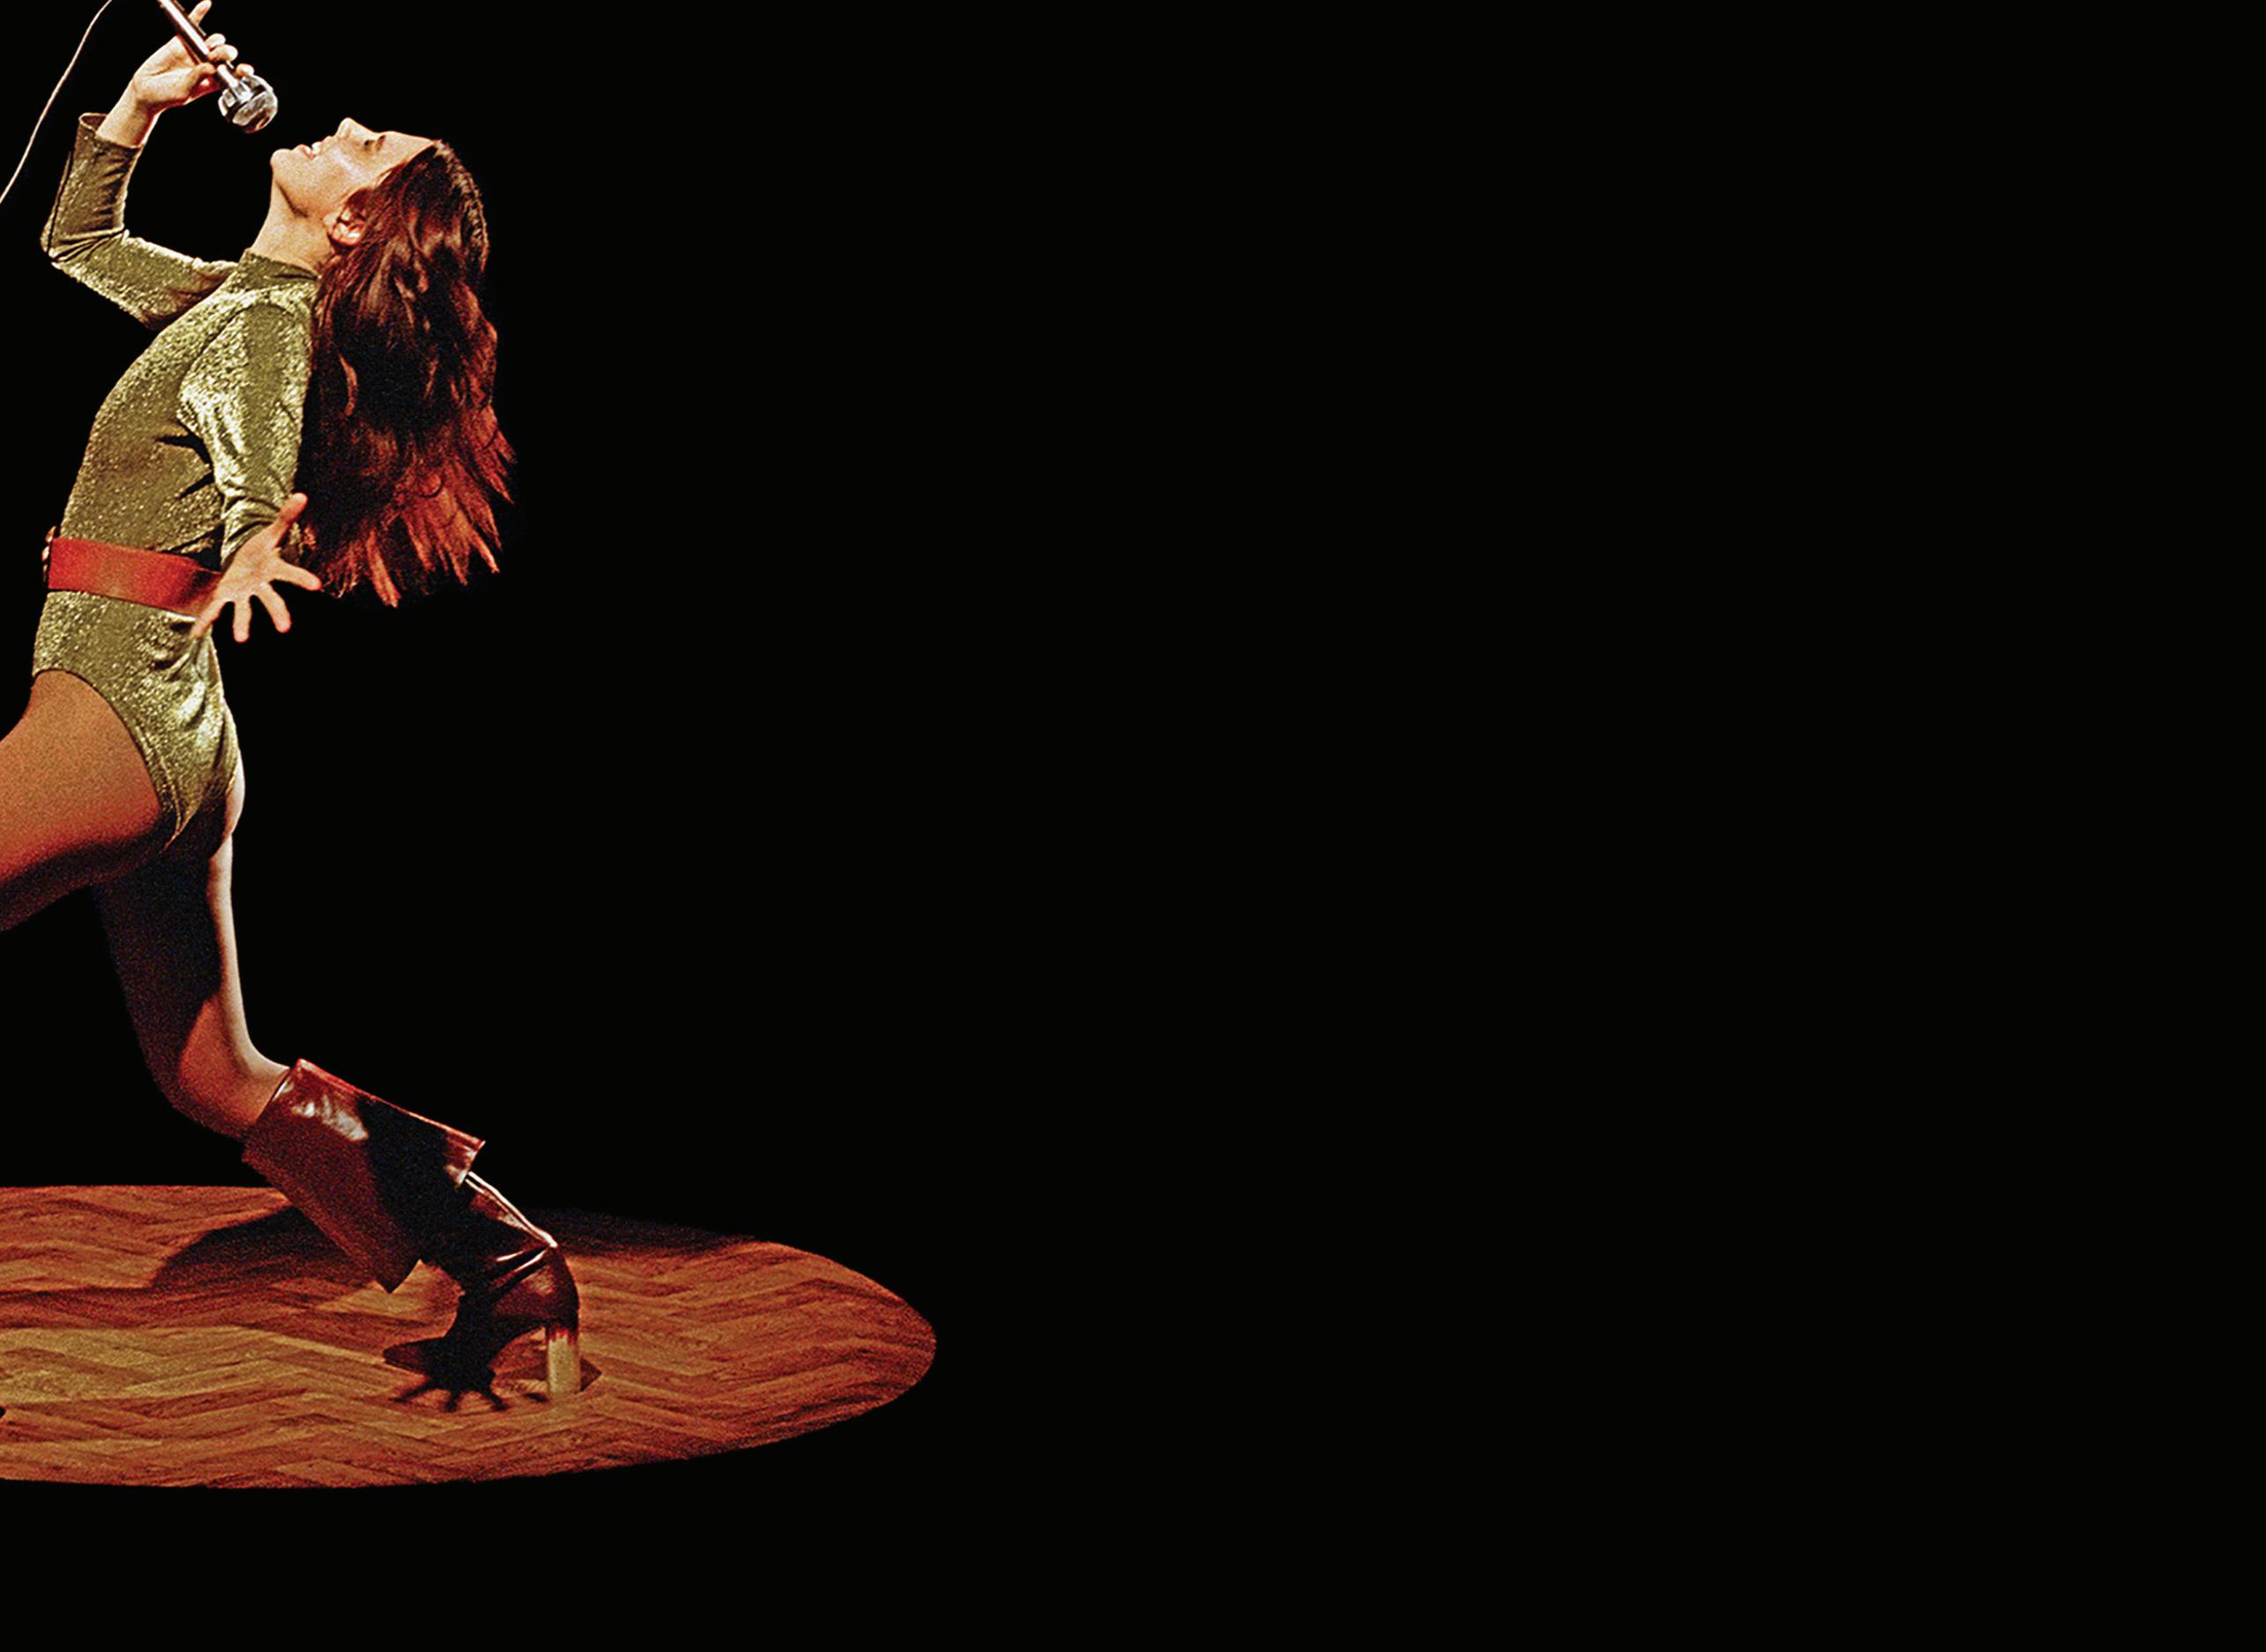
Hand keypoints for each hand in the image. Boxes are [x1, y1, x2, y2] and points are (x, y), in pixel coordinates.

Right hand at [131, 2, 245, 110]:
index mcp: (214, 81)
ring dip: (216, 41)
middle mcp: (209, 66)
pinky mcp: (183, 41)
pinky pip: (193, 26)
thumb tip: (209, 66)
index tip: (247, 69)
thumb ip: (197, 79)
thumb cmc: (167, 96)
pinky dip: (199, 14)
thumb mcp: (184, 91)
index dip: (242, 71)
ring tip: (209, 47)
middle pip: (226, 55)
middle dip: (226, 53)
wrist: (146, 88)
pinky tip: (206, 4)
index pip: (234, 75)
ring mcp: (197, 52)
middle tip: (216, 56)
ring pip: (214, 41)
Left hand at [193, 493, 321, 642]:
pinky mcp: (226, 597)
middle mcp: (261, 586)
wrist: (248, 564)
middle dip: (278, 613)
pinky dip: (205, 621)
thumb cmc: (263, 549)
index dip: (302, 579)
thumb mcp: (272, 532)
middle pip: (271, 599)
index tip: (317, 586)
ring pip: (245, 610)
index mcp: (274, 569)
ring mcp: (244, 594)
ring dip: (242, 624)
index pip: (291, 574)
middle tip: (284, 628)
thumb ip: (286, 516)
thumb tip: (301, 495)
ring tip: (241, 639)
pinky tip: (194, 634)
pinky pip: (215, 610)